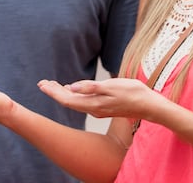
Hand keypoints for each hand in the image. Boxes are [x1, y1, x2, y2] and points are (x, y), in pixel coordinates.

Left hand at [37, 76, 157, 120]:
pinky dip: (73, 94)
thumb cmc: (132, 93)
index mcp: (93, 104)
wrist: (149, 105)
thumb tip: (71, 88)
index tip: (42, 84)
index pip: (67, 100)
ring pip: (75, 102)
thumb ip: (90, 88)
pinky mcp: (104, 107)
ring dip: (63, 93)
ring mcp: (99, 109)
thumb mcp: (111, 87)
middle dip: (55, 92)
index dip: (53, 93)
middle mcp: (93, 109)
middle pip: (69, 101)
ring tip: (52, 84)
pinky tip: (71, 89)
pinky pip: (82, 102)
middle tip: (42, 83)